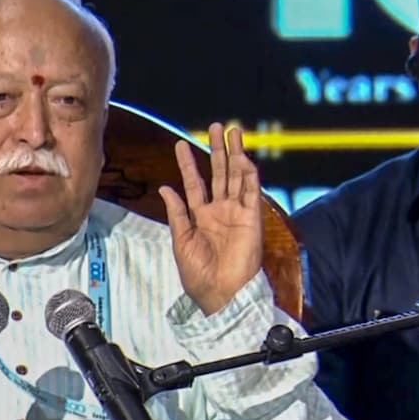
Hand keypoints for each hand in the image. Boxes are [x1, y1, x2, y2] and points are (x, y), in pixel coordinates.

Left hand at [158, 123, 262, 314]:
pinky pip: (251, 192)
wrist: (221, 293)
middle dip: (216, 149)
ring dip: (234, 154)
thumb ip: (177, 213)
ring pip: (236, 176)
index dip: (187, 164)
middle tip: (215, 126)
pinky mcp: (253, 218)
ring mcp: (237, 212)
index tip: (180, 144)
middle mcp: (220, 211)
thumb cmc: (199, 274)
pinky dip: (248, 174)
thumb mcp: (181, 241)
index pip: (194, 184)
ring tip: (232, 131)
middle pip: (219, 173)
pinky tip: (242, 158)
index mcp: (200, 217)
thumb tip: (165, 188)